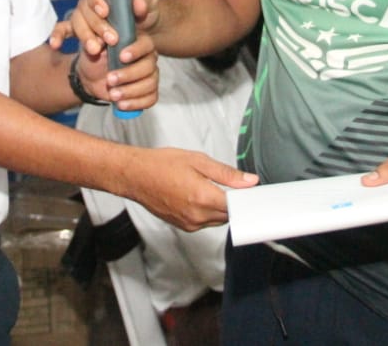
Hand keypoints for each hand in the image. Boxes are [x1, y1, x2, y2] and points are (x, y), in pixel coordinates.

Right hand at [52, 0, 160, 64]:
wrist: (143, 29)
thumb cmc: (145, 11)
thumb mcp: (150, 4)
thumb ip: (145, 2)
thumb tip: (138, 4)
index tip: (105, 12)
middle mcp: (92, 0)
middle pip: (85, 9)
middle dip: (97, 25)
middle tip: (111, 40)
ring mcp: (84, 15)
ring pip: (76, 22)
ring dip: (85, 36)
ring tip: (96, 50)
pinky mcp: (79, 30)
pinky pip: (63, 29)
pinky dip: (57, 35)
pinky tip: (56, 45)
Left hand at [73, 39, 159, 111]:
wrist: (91, 78)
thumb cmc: (96, 59)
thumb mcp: (93, 47)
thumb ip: (97, 41)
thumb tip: (101, 40)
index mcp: (138, 43)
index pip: (146, 44)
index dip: (136, 51)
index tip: (121, 57)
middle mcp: (149, 59)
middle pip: (149, 67)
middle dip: (129, 74)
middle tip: (110, 79)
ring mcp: (151, 76)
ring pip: (150, 84)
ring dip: (130, 91)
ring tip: (113, 95)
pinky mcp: (149, 92)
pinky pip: (150, 99)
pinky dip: (136, 103)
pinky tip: (121, 104)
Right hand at [122, 147, 258, 230]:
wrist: (135, 176)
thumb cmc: (162, 165)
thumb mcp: (198, 160)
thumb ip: (226, 173)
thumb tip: (249, 181)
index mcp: (203, 197)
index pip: (237, 206)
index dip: (247, 199)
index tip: (252, 191)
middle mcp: (197, 215)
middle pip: (229, 215)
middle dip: (234, 202)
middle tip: (235, 186)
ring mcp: (189, 223)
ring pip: (218, 220)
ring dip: (221, 207)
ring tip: (213, 188)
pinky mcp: (183, 226)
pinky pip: (205, 222)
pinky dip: (209, 211)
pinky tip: (201, 196)